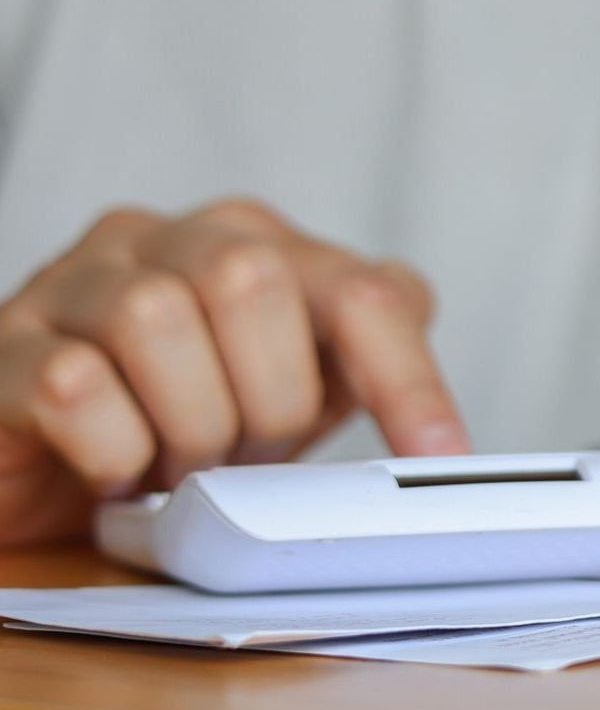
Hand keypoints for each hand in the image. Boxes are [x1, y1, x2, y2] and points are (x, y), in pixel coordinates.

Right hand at [0, 199, 468, 544]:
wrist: (34, 465)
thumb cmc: (174, 424)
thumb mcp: (287, 399)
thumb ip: (359, 381)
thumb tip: (445, 447)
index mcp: (259, 243)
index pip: (364, 289)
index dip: (407, 379)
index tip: (439, 458)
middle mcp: (169, 238)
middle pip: (253, 282)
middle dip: (268, 399)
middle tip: (245, 454)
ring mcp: (76, 280)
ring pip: (156, 319)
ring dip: (186, 425)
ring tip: (176, 464)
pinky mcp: (2, 343)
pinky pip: (73, 383)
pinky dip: (112, 449)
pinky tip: (114, 471)